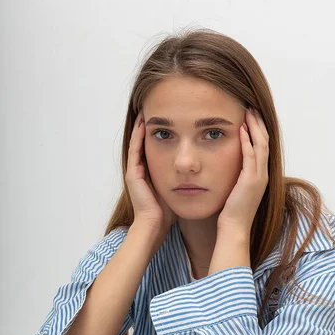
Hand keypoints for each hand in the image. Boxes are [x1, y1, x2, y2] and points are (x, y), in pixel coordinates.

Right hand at [125, 111, 176, 232]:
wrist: (155, 225)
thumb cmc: (169, 212)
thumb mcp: (179, 189)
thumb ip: (186, 179)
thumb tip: (202, 168)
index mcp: (151, 173)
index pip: (156, 148)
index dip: (163, 133)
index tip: (170, 119)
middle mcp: (140, 170)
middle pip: (146, 143)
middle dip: (152, 127)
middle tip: (156, 109)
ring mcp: (134, 171)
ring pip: (137, 142)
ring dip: (142, 126)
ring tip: (148, 109)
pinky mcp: (132, 173)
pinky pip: (135, 149)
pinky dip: (138, 135)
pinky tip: (144, 122)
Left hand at [217, 107, 269, 234]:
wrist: (235, 227)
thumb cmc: (232, 211)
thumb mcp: (236, 189)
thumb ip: (237, 175)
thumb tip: (230, 165)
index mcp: (261, 175)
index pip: (263, 146)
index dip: (258, 130)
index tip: (250, 116)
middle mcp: (264, 174)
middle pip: (265, 141)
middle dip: (258, 123)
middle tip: (251, 107)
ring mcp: (259, 177)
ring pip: (261, 145)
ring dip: (254, 127)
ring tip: (248, 112)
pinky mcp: (251, 180)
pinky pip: (251, 155)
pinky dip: (247, 141)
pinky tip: (241, 129)